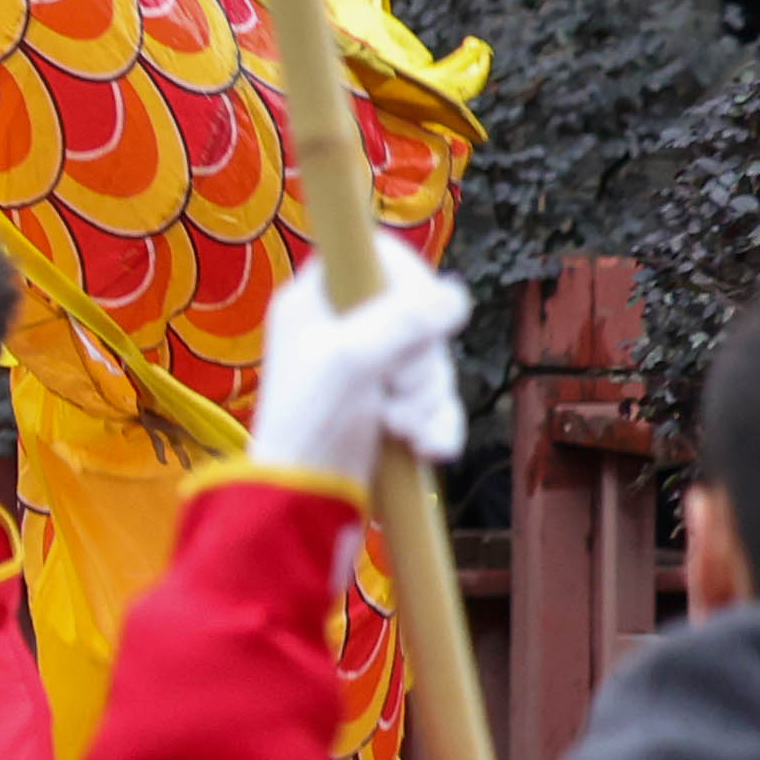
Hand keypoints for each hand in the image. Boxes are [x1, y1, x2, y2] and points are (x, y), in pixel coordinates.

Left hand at [248, 234, 470, 483]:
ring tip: (400, 429)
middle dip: (420, 362)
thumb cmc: (310, 424)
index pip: (378, 258)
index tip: (420, 311)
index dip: (410, 280)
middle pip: (419, 315)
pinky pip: (436, 400)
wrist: (302, 501)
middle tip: (394, 392)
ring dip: (427, 399)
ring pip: (433, 361)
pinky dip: (437, 424)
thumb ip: (402, 319)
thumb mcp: (350, 360)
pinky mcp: (389, 406)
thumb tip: (456, 294)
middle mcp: (341, 328)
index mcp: (315, 301)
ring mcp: (368, 369)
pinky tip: (427, 448)